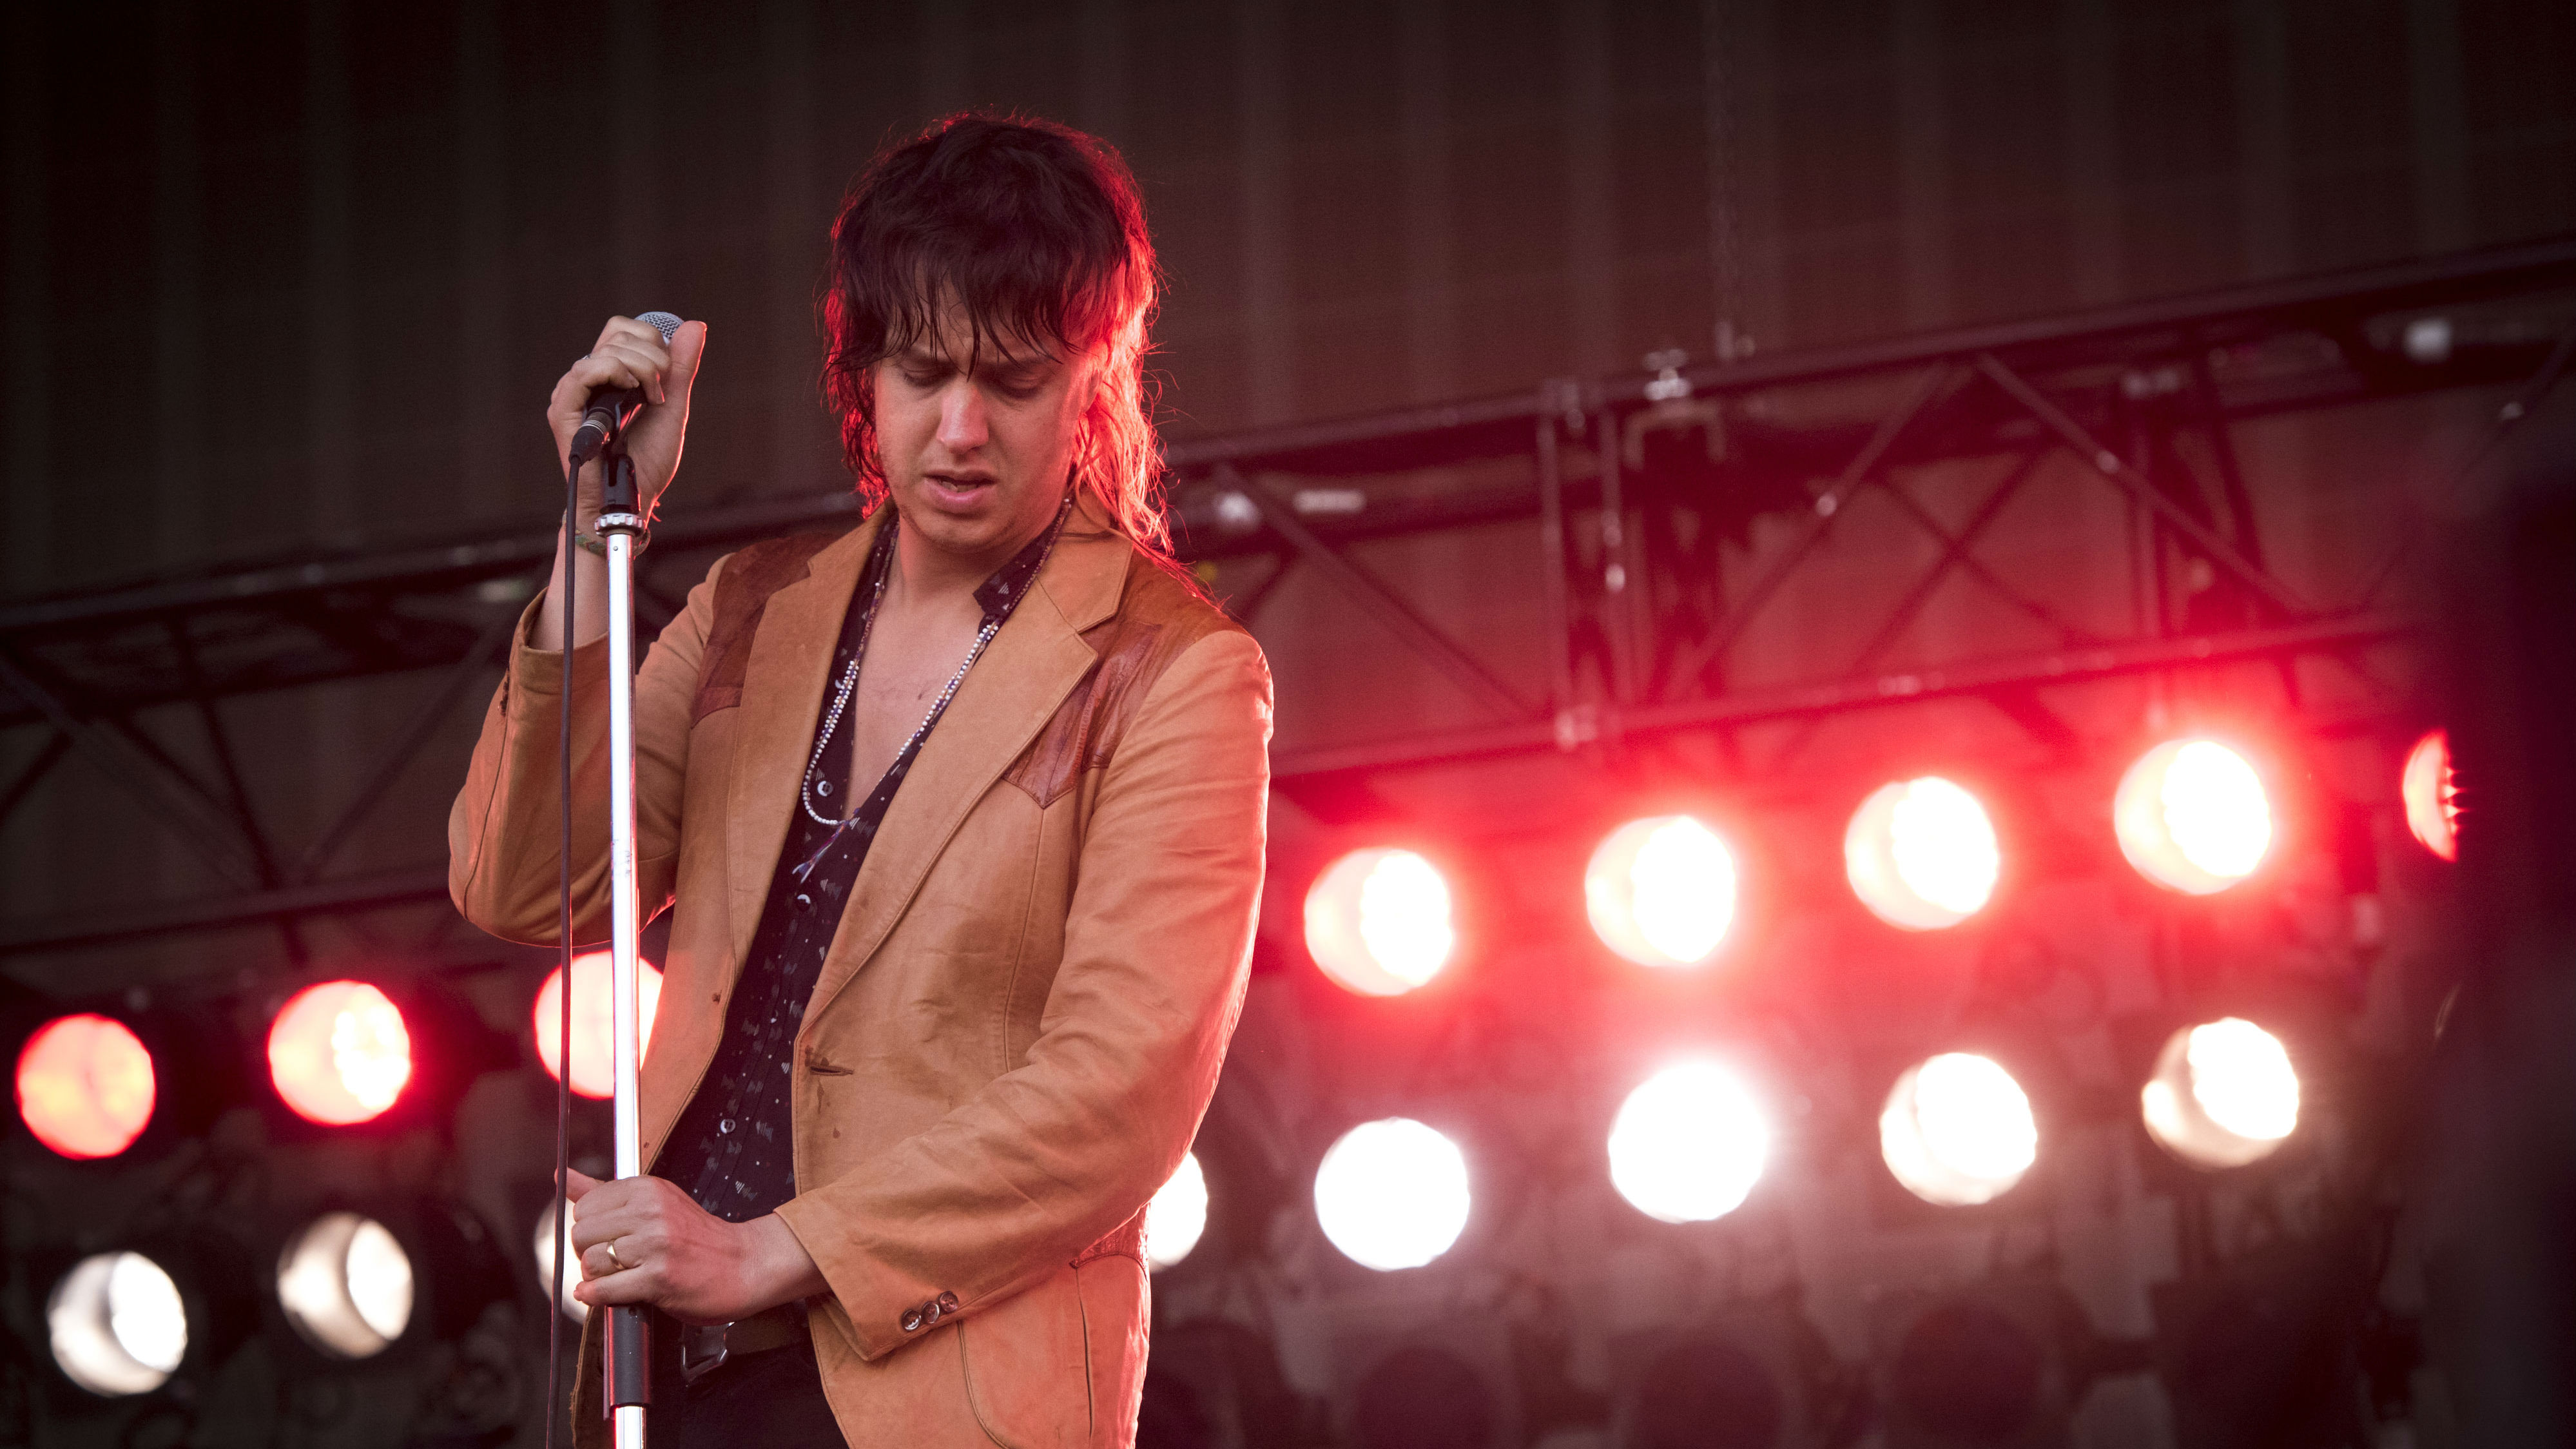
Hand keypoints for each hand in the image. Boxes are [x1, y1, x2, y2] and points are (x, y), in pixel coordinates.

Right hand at [545, 315, 708, 525]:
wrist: (631, 500)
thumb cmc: (647, 462)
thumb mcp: (672, 407)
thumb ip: (681, 368)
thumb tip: (695, 325)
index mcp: (610, 376)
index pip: (625, 330)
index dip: (652, 341)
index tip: (667, 376)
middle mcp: (589, 379)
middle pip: (619, 333)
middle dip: (654, 356)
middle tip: (660, 393)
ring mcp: (574, 392)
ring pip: (608, 349)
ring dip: (642, 369)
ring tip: (650, 401)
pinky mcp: (563, 409)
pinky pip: (584, 370)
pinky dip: (614, 372)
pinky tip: (629, 391)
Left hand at [564, 1168, 824, 1325]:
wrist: (744, 1264)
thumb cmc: (698, 1237)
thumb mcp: (655, 1201)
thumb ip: (604, 1191)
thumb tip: (562, 1176)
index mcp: (647, 1189)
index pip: (584, 1206)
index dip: (589, 1227)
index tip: (608, 1237)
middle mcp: (650, 1212)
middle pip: (582, 1234)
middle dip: (588, 1252)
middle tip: (611, 1260)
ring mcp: (655, 1245)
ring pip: (591, 1262)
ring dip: (596, 1276)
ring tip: (618, 1276)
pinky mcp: (659, 1278)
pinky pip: (605, 1289)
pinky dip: (597, 1296)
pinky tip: (605, 1293)